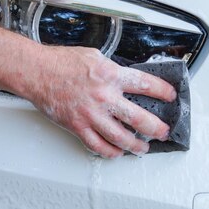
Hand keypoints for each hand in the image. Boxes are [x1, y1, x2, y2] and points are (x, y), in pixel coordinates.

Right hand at [25, 46, 176, 157]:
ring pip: (121, 138)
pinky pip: (98, 145)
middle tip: (163, 131)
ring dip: (136, 145)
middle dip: (156, 128)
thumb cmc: (61, 62)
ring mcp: (91, 114)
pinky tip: (117, 152)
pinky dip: (110, 152)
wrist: (37, 72)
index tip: (170, 96)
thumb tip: (125, 78)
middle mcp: (104, 96)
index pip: (146, 84)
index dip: (163, 91)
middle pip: (139, 118)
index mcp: (111, 75)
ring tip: (143, 147)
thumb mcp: (95, 56)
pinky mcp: (78, 126)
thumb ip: (112, 69)